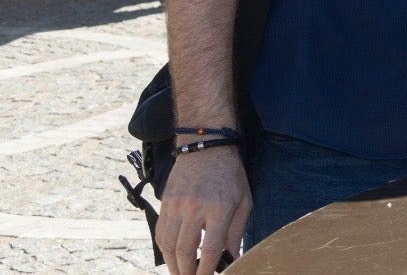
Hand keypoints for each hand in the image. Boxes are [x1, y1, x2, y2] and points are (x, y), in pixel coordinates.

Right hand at [154, 145, 250, 274]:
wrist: (205, 146)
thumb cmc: (230, 174)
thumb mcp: (244, 200)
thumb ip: (236, 231)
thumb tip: (231, 257)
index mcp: (219, 208)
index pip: (208, 249)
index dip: (205, 271)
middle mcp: (195, 208)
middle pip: (184, 251)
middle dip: (185, 272)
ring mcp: (177, 205)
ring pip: (168, 245)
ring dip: (172, 264)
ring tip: (180, 272)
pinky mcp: (165, 202)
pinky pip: (161, 232)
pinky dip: (164, 248)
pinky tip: (172, 255)